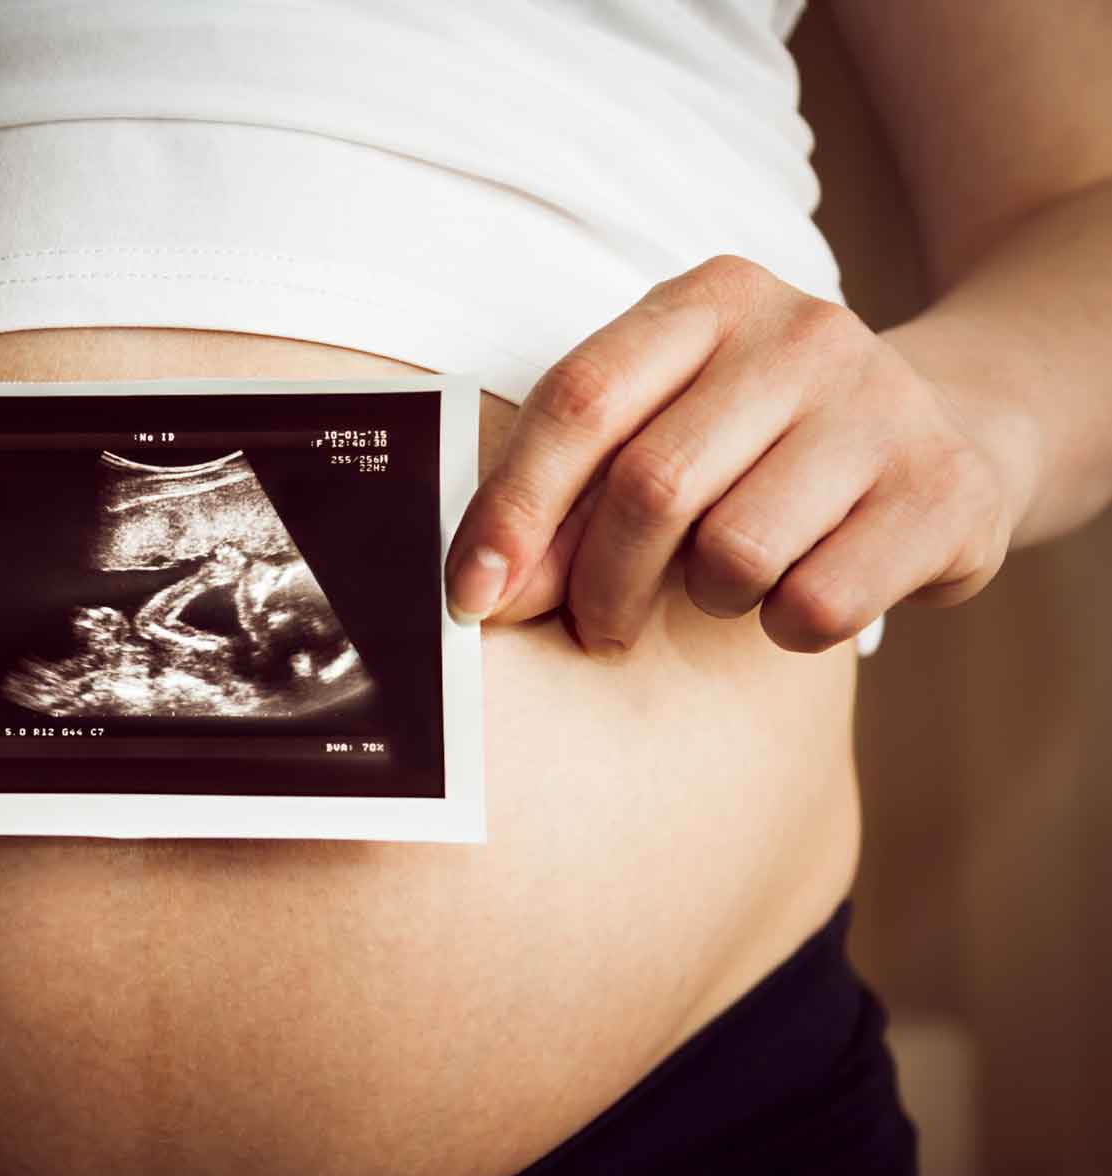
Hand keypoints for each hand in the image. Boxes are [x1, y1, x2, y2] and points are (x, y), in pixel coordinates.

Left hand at [444, 255, 1028, 657]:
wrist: (954, 429)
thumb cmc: (764, 444)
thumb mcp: (667, 426)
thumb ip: (572, 493)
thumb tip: (489, 591)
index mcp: (710, 299)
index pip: (580, 401)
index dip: (512, 508)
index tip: (471, 596)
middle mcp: (803, 333)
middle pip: (650, 486)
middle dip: (599, 583)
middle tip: (596, 626)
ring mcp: (884, 404)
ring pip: (735, 553)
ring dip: (706, 599)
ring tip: (730, 579)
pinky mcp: (945, 490)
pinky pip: (817, 603)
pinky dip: (785, 625)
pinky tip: (802, 590)